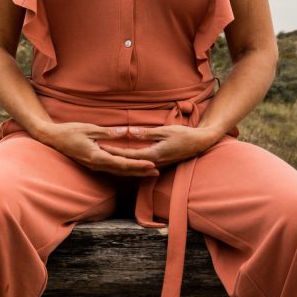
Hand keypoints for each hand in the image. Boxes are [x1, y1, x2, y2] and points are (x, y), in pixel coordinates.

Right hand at [42, 122, 158, 176]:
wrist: (52, 138)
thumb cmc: (69, 131)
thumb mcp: (90, 129)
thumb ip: (108, 132)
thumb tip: (126, 132)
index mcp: (96, 157)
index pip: (121, 164)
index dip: (138, 165)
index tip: (151, 165)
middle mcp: (96, 164)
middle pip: (122, 171)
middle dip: (140, 171)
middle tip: (156, 172)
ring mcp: (94, 165)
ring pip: (117, 171)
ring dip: (133, 171)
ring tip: (148, 171)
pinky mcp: (92, 162)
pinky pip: (111, 168)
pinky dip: (123, 168)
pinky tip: (131, 167)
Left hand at [98, 124, 218, 167]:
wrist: (199, 144)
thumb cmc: (183, 135)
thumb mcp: (165, 131)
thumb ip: (146, 133)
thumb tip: (129, 132)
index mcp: (154, 154)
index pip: (128, 154)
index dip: (114, 151)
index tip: (101, 146)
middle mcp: (154, 163)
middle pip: (128, 163)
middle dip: (112, 158)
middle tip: (97, 153)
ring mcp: (157, 165)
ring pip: (134, 166)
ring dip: (120, 162)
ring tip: (105, 158)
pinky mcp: (159, 164)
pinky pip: (141, 165)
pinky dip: (130, 163)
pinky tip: (121, 160)